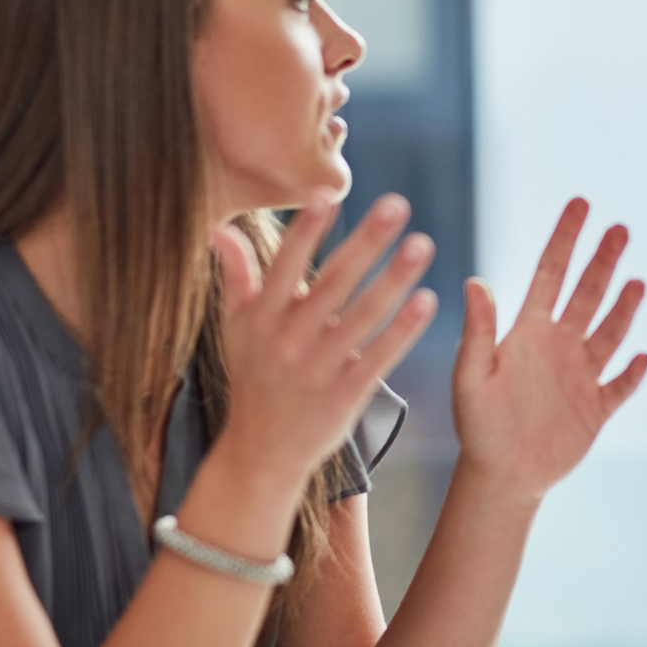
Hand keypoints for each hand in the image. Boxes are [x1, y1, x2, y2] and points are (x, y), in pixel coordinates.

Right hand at [212, 191, 437, 485]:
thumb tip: (219, 227)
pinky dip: (402, 331)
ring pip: (361, 317)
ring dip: (394, 279)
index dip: (305, 231)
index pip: (284, 266)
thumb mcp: (235, 328)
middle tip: (397, 205)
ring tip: (422, 244)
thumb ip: (235, 276)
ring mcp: (317, 369)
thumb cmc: (253, 378)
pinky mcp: (344, 396)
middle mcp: (288, 340)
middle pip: (332, 283)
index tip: (326, 193)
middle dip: (365, 242)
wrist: (261, 452)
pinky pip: (378, 357)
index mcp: (262, 318)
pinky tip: (427, 302)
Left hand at [450, 198, 646, 502]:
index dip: (566, 238)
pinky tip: (644, 356)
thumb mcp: (471, 376)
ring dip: (624, 308)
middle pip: (588, 294)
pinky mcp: (597, 407)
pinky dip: (634, 372)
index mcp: (528, 331)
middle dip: (603, 261)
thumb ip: (478, 330)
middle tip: (620, 228)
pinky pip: (622, 385)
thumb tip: (476, 281)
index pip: (551, 273)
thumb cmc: (478, 424)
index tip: (581, 203)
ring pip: (610, 333)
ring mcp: (582, 375)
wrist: (499, 475)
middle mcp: (559, 345)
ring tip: (636, 282)